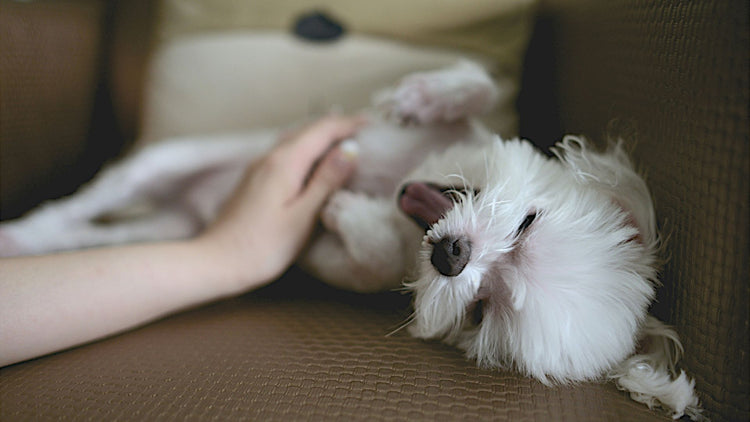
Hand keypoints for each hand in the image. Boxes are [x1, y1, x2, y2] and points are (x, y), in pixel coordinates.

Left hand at [199, 115, 364, 289]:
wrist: (216, 262)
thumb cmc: (263, 246)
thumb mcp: (303, 216)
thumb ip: (326, 181)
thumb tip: (350, 149)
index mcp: (285, 162)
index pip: (322, 130)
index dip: (349, 124)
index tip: (373, 125)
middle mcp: (270, 157)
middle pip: (307, 129)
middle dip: (337, 125)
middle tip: (365, 128)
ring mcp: (259, 167)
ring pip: (295, 138)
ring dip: (321, 135)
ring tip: (345, 139)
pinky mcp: (254, 179)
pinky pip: (286, 151)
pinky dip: (306, 147)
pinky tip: (314, 160)